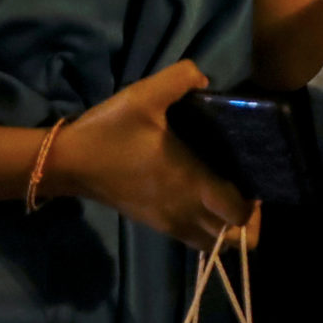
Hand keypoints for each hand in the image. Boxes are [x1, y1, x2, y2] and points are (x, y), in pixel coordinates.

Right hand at [44, 61, 256, 251]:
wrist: (67, 162)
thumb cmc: (109, 132)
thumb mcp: (144, 95)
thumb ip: (181, 79)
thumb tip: (205, 78)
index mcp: (191, 183)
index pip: (238, 214)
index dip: (254, 204)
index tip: (255, 180)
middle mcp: (185, 210)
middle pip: (232, 239)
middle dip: (247, 223)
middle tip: (247, 191)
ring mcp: (169, 222)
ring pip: (212, 244)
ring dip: (226, 229)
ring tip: (227, 198)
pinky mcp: (154, 223)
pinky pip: (191, 239)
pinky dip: (205, 230)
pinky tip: (202, 200)